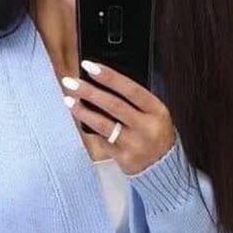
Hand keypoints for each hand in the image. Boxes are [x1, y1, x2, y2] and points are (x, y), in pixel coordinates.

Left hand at [60, 60, 175, 174]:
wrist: (163, 166)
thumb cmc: (154, 133)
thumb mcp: (153, 113)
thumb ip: (134, 101)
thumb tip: (102, 84)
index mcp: (157, 110)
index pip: (131, 89)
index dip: (109, 76)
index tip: (89, 66)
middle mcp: (146, 127)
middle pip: (113, 105)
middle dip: (89, 92)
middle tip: (70, 82)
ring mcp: (134, 144)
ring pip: (104, 125)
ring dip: (83, 111)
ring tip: (68, 100)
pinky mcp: (123, 158)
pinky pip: (102, 140)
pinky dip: (90, 128)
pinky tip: (80, 118)